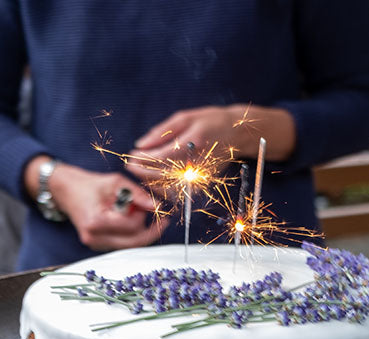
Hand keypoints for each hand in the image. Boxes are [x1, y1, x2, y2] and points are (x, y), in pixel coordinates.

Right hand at [25, 156, 168, 250]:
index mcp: (96, 222)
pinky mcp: (97, 246)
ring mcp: (95, 245)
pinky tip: (129, 220)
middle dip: (148, 229)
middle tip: (159, 218)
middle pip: (134, 242)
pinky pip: (122, 244)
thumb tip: (157, 206)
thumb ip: (137, 195)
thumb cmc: (89, 185)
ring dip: (138, 231)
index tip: (147, 204)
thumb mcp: (115, 182)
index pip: (132, 226)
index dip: (143, 215)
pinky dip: (130, 233)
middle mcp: (94, 238)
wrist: (66, 191)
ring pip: (130, 245)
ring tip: (136, 213)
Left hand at [127, 104, 296, 186]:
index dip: (142, 159)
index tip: (131, 155)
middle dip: (142, 171)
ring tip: (141, 170)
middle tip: (130, 164)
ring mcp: (201, 176)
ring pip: (168, 187)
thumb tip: (140, 144)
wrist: (238, 134)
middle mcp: (197, 162)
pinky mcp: (202, 185)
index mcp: (193, 142)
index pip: (160, 157)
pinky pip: (178, 192)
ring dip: (150, 181)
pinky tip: (156, 178)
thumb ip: (161, 132)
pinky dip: (164, 187)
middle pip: (161, 175)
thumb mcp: (185, 117)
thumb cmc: (211, 121)